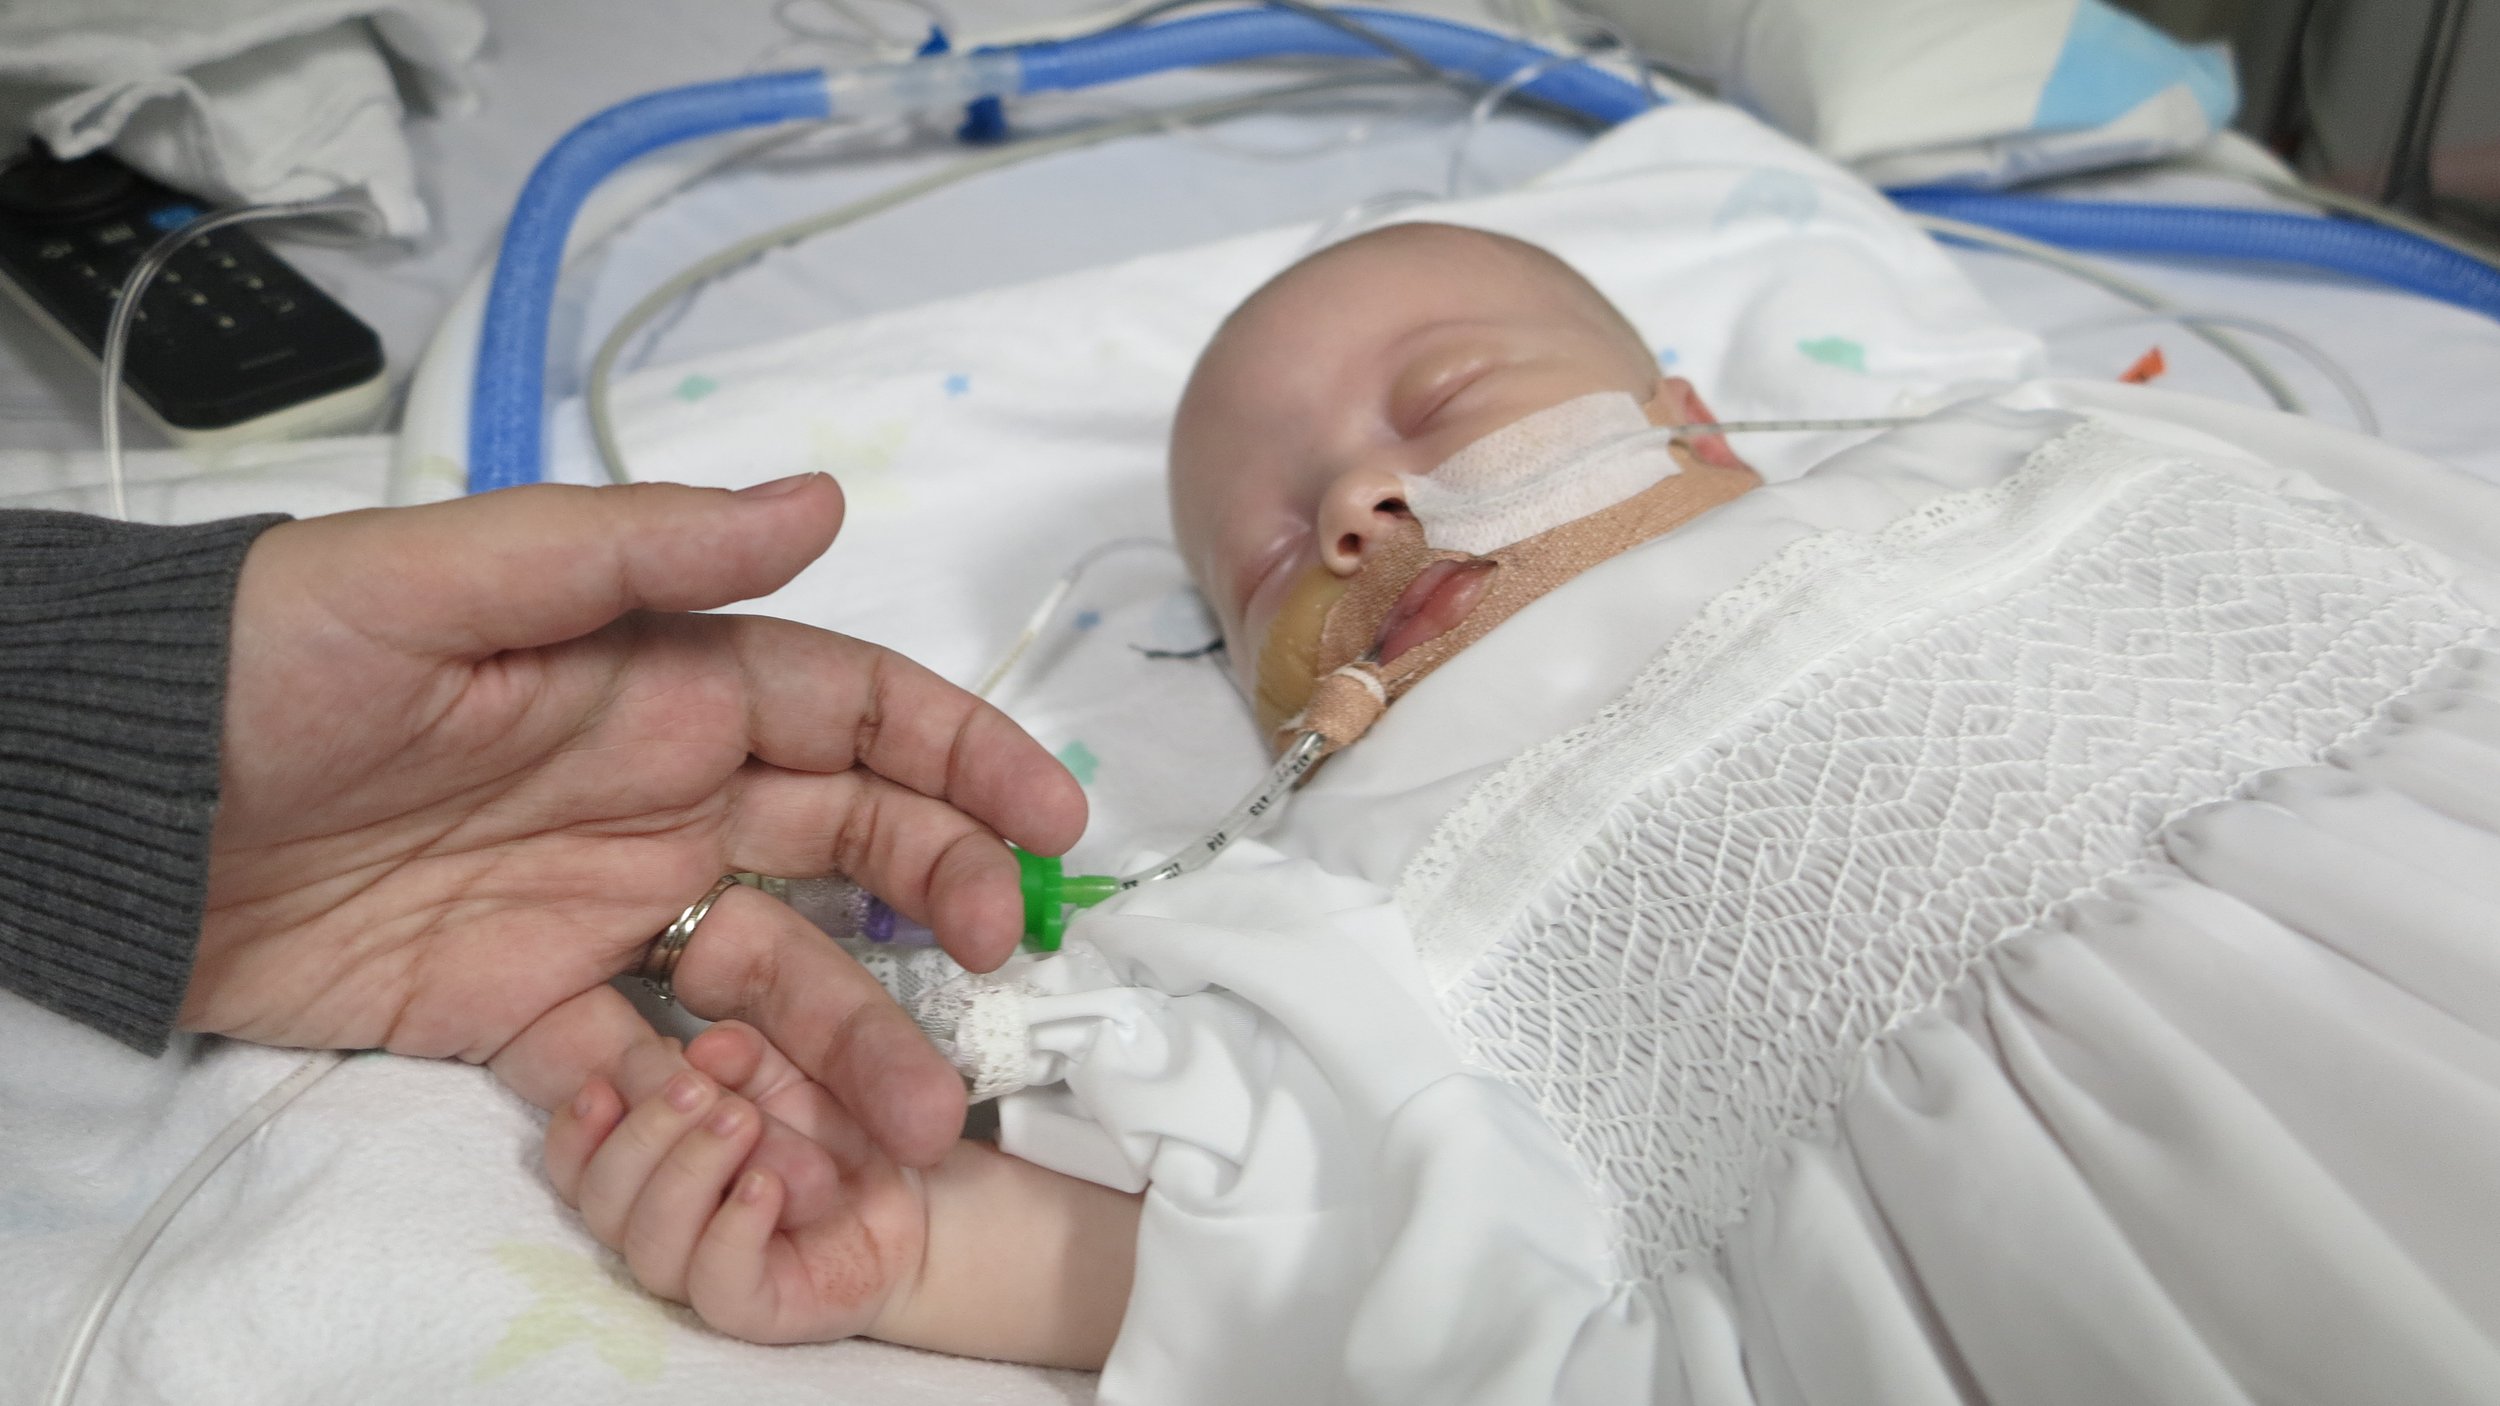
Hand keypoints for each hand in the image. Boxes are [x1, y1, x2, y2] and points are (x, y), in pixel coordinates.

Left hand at [190, 476, 1086, 1171]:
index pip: (856, 708)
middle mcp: (659, 793)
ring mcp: (600, 908)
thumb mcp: (453, 577)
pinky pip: (646, 1063)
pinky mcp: (521, 1010)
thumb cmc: (277, 662)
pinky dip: (714, 1105)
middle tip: (1002, 961)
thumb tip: (824, 501)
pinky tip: (771, 1149)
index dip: (964, 755)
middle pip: (848, 844)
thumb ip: (643, 549)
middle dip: (947, 892)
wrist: (118, 806)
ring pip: (770, 971)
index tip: (1052, 821)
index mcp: (663, 683)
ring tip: (920, 1118)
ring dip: (857, 1035)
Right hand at [546, 1021, 931, 1344]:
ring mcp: (704, 1270)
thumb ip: (745, 1054)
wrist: (914, 1194)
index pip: (577, 1163)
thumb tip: (706, 1048)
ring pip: (648, 1245)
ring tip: (742, 1122)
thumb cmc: (837, 1133)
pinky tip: (765, 1186)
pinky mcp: (754, 1307)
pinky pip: (717, 1283)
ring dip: (686, 1172)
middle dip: (641, 1135)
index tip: (605, 1086)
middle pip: (601, 1200)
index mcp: (652, 1164)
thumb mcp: (788, 1071)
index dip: (577, 1130)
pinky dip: (732, 1228)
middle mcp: (664, 1223)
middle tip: (700, 1090)